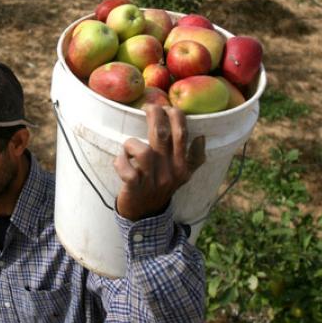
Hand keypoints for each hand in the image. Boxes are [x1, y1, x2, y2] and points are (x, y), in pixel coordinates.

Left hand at [113, 105, 205, 220]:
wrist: (147, 215)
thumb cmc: (162, 187)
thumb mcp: (182, 175)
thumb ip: (194, 158)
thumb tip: (202, 137)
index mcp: (183, 166)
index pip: (183, 135)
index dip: (176, 116)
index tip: (168, 107)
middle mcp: (170, 172)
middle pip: (162, 135)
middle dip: (155, 115)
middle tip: (149, 108)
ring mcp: (152, 181)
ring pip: (142, 151)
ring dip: (132, 143)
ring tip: (129, 146)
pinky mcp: (134, 188)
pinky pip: (126, 169)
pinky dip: (120, 161)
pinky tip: (121, 161)